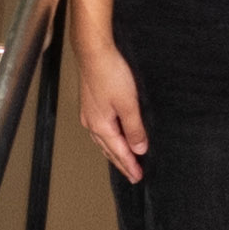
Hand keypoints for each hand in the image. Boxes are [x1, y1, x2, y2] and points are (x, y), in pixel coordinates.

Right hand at [74, 30, 149, 183]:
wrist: (94, 53)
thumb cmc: (110, 74)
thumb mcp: (128, 103)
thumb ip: (134, 127)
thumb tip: (139, 148)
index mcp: (101, 126)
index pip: (119, 152)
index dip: (129, 166)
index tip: (138, 177)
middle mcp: (92, 123)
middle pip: (109, 149)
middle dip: (121, 163)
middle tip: (132, 175)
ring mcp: (89, 114)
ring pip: (103, 140)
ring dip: (114, 151)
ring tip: (124, 160)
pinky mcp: (91, 104)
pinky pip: (101, 129)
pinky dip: (109, 139)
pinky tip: (113, 136)